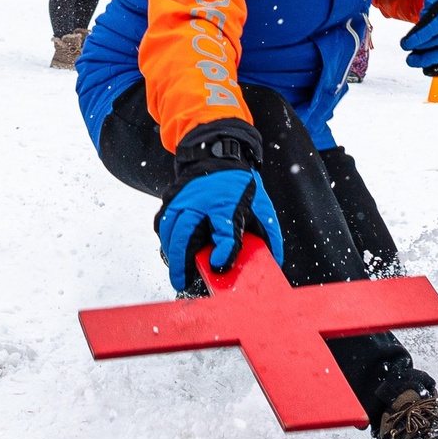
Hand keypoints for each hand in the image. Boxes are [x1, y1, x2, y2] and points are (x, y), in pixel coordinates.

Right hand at [158, 170, 283, 291]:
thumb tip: (274, 264)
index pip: (226, 232)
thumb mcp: (262, 209)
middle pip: (185, 234)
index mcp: (228, 204)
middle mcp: (202, 200)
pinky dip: (165, 237)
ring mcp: (183, 197)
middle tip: (181, 282)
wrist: (220, 157)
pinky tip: (172, 250)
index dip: (224, 251)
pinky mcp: (172, 197)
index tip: (218, 265)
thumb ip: (269, 237)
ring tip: (178, 271)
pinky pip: (163, 221)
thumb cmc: (242, 188)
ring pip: (169, 229)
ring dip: (171, 253)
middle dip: (181, 262)